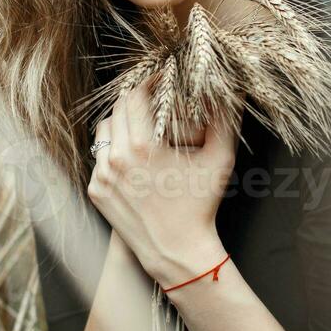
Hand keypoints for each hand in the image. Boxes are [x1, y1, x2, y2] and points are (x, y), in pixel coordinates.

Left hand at [86, 74, 237, 286]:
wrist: (177, 251)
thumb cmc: (200, 205)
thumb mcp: (219, 160)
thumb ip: (225, 119)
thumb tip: (233, 88)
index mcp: (141, 146)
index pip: (135, 96)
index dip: (148, 83)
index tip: (161, 79)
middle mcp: (116, 158)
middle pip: (118, 109)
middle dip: (135, 100)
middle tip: (154, 98)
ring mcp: (102, 175)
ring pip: (104, 131)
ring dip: (121, 123)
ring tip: (143, 125)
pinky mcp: (97, 190)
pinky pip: (100, 158)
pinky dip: (114, 150)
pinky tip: (134, 155)